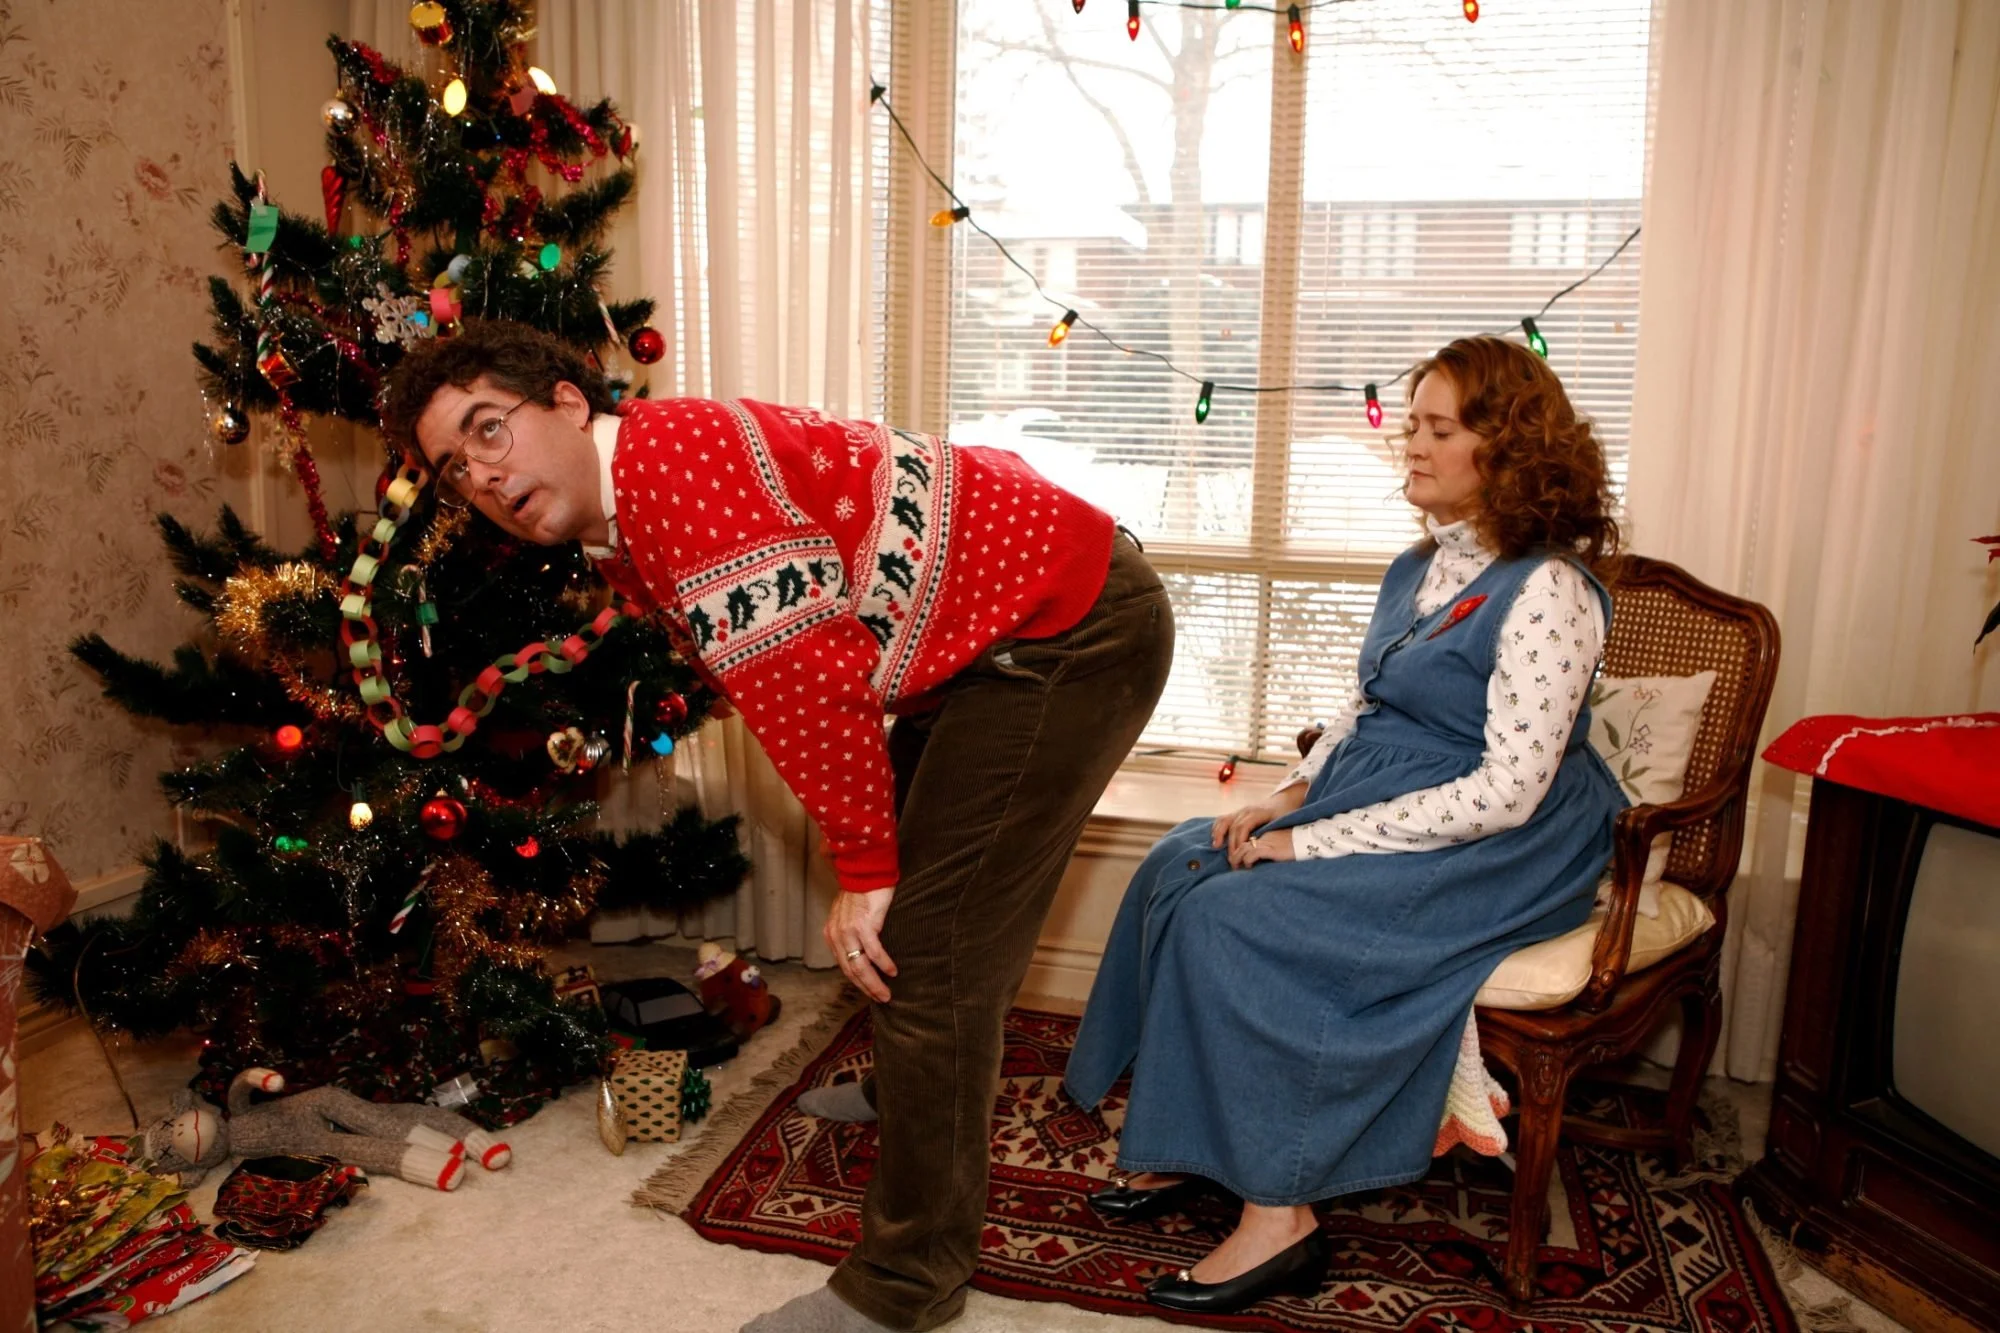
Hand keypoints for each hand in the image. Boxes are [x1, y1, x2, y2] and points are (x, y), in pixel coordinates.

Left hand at [824, 885, 897, 1002]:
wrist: (866, 871)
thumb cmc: (862, 892)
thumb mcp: (848, 915)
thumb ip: (850, 933)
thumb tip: (862, 951)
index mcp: (831, 934)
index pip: (843, 966)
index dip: (857, 982)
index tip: (870, 991)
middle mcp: (836, 935)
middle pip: (851, 971)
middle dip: (867, 988)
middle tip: (881, 998)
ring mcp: (849, 932)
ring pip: (861, 967)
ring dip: (875, 983)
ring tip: (886, 993)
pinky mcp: (864, 926)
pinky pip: (874, 952)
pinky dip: (884, 965)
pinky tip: (892, 972)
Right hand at [1209, 783, 1306, 858]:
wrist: (1284, 799)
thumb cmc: (1285, 813)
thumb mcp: (1282, 822)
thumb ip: (1271, 833)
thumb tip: (1261, 848)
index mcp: (1257, 813)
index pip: (1242, 827)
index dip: (1239, 841)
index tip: (1240, 855)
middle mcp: (1246, 810)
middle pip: (1233, 827)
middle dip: (1231, 844)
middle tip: (1232, 860)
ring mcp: (1241, 811)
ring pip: (1225, 820)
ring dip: (1219, 834)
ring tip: (1216, 847)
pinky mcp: (1238, 813)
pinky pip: (1224, 819)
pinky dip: (1218, 828)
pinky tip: (1216, 839)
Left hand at [1229, 829, 1296, 869]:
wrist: (1311, 841)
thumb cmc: (1300, 847)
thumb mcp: (1284, 848)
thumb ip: (1274, 852)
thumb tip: (1265, 863)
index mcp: (1267, 836)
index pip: (1247, 841)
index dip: (1240, 851)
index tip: (1238, 862)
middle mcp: (1264, 837)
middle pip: (1242, 844)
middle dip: (1235, 855)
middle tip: (1233, 867)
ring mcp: (1267, 842)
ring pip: (1243, 848)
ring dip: (1237, 859)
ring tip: (1237, 868)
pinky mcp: (1271, 849)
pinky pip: (1253, 854)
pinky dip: (1247, 860)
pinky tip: (1248, 866)